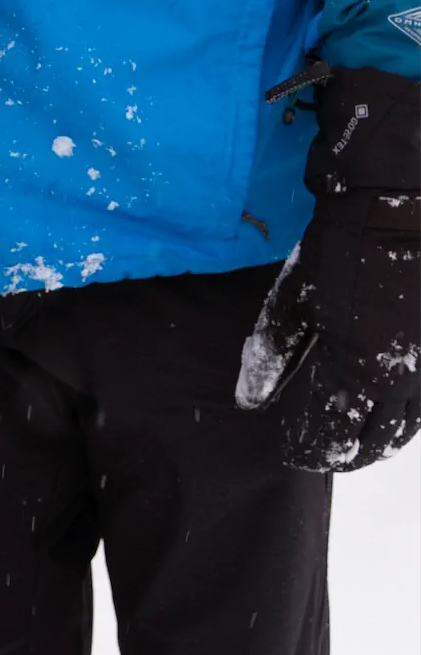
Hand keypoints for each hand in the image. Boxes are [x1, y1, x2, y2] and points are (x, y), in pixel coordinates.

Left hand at [236, 64, 420, 470]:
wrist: (407, 202)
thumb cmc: (345, 244)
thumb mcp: (299, 296)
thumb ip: (274, 349)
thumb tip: (248, 398)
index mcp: (359, 373)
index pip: (332, 436)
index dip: (309, 449)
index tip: (290, 451)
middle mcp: (401, 382)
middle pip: (376, 441)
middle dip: (346, 452)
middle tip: (322, 451)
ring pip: (407, 426)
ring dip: (379, 438)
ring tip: (354, 437)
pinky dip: (406, 414)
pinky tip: (389, 405)